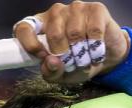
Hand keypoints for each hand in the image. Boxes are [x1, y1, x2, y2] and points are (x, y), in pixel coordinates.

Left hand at [13, 2, 128, 84]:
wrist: (107, 55)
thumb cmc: (79, 62)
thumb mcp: (62, 74)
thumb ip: (51, 72)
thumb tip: (51, 62)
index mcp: (40, 27)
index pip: (24, 28)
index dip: (29, 43)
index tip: (41, 57)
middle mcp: (55, 13)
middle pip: (54, 34)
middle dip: (64, 56)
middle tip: (73, 64)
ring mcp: (75, 8)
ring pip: (74, 33)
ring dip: (82, 54)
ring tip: (86, 60)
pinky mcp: (95, 9)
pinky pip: (93, 31)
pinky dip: (96, 48)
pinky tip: (97, 53)